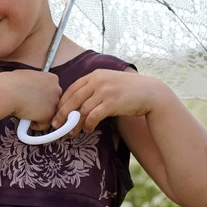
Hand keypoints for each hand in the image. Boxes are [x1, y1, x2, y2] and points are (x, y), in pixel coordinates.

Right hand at [3, 70, 61, 130]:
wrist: (10, 90)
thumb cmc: (13, 82)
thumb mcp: (28, 76)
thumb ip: (35, 83)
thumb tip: (31, 88)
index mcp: (52, 78)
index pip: (51, 90)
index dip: (42, 95)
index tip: (34, 97)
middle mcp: (57, 90)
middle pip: (53, 101)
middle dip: (42, 105)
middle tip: (30, 106)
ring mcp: (54, 103)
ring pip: (49, 113)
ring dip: (39, 115)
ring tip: (27, 113)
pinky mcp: (48, 116)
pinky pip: (43, 125)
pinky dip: (34, 124)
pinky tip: (26, 119)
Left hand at [51, 69, 165, 136]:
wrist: (150, 93)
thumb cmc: (128, 90)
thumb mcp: (109, 82)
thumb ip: (94, 88)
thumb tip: (75, 104)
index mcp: (95, 75)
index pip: (72, 88)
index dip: (62, 102)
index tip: (56, 113)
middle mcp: (98, 81)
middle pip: (73, 99)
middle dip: (62, 114)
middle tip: (56, 125)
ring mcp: (105, 91)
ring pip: (82, 109)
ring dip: (75, 123)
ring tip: (72, 132)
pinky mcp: (112, 103)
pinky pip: (93, 116)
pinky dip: (88, 125)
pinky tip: (88, 130)